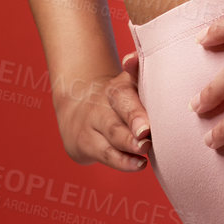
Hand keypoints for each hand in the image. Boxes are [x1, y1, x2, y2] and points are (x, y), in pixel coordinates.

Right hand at [54, 54, 150, 171]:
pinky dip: (123, 162)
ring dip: (129, 144)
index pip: (125, 91)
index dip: (135, 103)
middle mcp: (103, 105)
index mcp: (118, 87)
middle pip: (119, 112)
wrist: (76, 105)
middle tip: (147, 133)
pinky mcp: (86, 145)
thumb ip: (138, 73)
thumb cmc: (117, 98)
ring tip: (145, 150)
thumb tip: (133, 59)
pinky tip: (139, 165)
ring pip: (113, 135)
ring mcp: (93, 126)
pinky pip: (107, 155)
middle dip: (133, 121)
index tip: (147, 119)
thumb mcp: (127, 83)